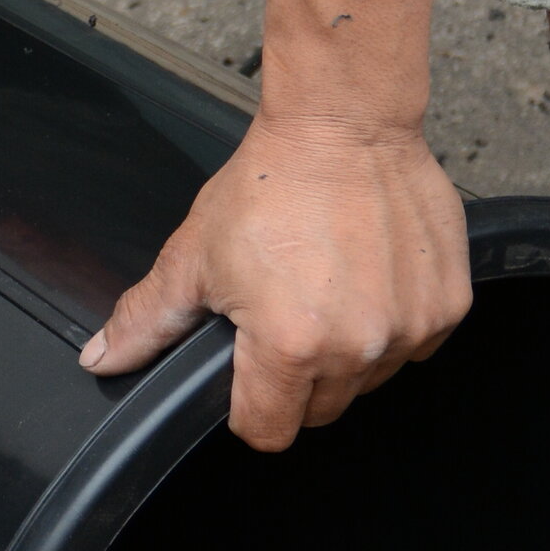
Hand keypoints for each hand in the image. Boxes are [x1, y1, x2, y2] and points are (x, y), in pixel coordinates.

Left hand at [78, 114, 470, 448]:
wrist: (344, 119)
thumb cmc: (270, 179)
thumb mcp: (195, 253)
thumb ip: (148, 319)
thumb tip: (101, 360)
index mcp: (290, 345)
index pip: (268, 431)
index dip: (248, 406)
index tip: (247, 372)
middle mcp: (358, 345)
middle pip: (320, 410)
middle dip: (296, 374)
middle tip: (284, 310)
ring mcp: (410, 328)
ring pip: (369, 380)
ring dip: (347, 349)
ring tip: (325, 285)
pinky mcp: (448, 305)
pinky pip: (414, 345)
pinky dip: (391, 323)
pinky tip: (365, 276)